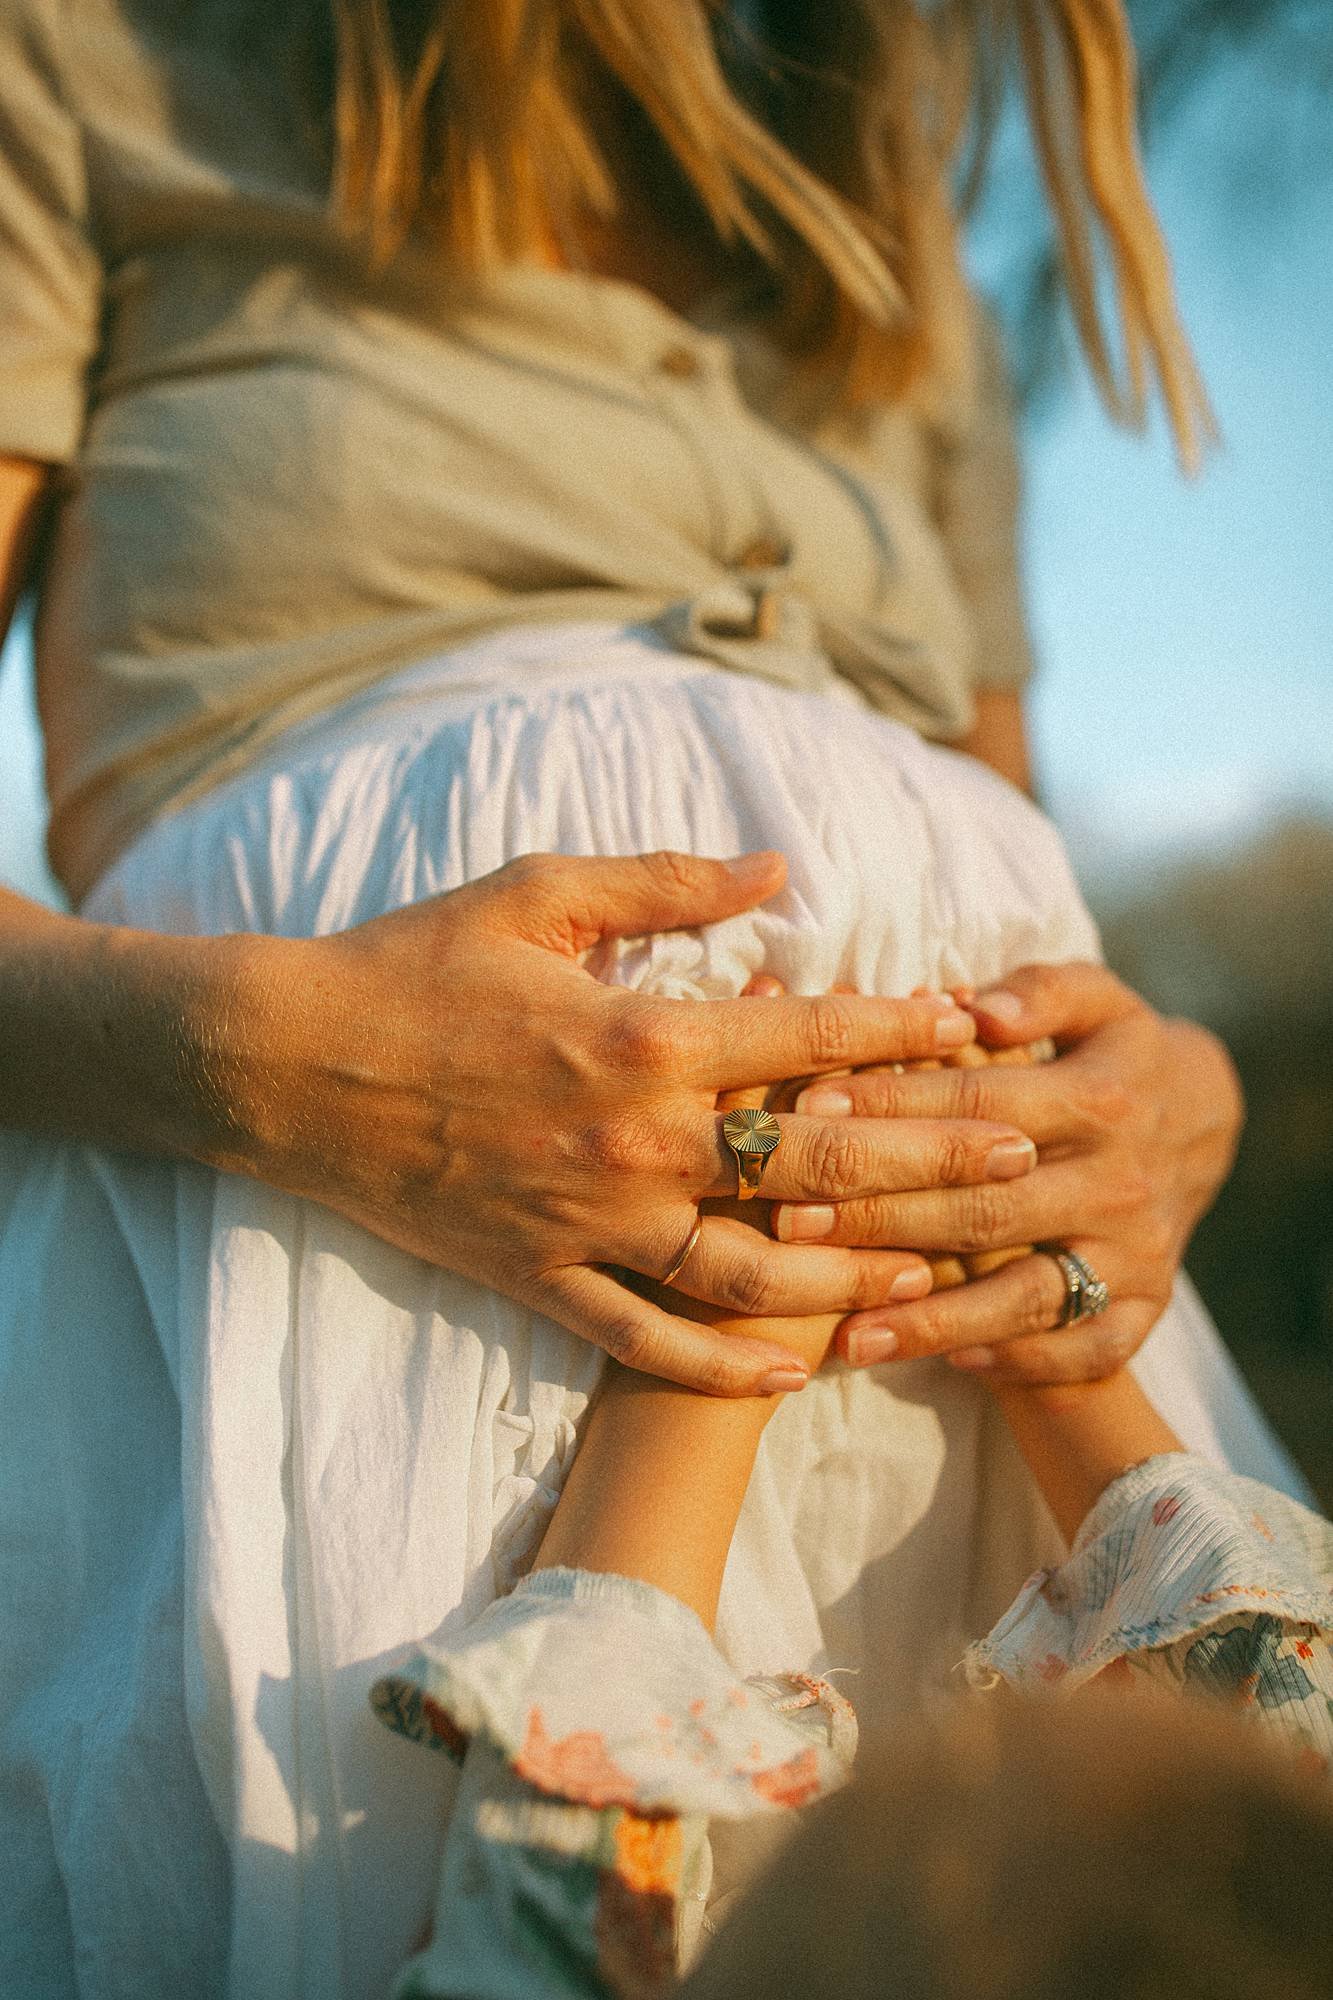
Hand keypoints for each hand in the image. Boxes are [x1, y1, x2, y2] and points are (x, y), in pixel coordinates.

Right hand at [220, 850, 1038, 1394]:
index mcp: (641, 1032)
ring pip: (756, 1275)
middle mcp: (634, 1139)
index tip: (978, 1028)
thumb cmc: (412, 964)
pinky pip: (651, 1342)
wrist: (287, 1066)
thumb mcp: (535, 891)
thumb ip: (666, 883)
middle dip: (932, 1159)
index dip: (907, 1028)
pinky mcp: (541, 1280)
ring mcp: (590, 1223)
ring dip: (855, 1278)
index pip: (811, 1034)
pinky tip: (800, 1370)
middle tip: (1020, 1158)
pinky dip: (729, 1367)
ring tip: (935, 1270)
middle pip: (817, 1163)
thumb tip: (776, 868)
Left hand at [774, 963, 1242, 1383]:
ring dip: (936, 1319)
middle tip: (790, 1227)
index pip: (978, 1102)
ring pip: (1026, 1295)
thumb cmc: (1108, 1055)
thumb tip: (972, 1005)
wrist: (1202, 1127)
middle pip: (985, 1208)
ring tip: (850, 1334)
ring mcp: (1135, 1255)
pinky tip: (945, 1363)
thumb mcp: (1094, 1000)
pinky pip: (1079, 1349)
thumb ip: (1039, 991)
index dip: (892, 1103)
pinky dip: (1015, 1359)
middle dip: (882, 1220)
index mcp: (1103, 1097)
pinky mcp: (1144, 1310)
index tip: (809, 1108)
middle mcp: (1121, 1182)